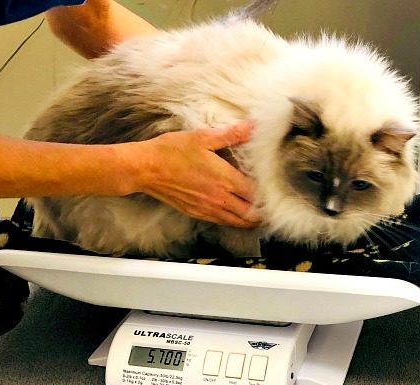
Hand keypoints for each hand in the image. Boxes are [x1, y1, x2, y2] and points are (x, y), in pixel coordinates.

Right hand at [126, 121, 261, 227]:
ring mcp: (206, 208)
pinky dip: (231, 221)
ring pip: (235, 221)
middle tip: (271, 210)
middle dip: (262, 213)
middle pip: (249, 213)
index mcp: (224, 179)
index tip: (274, 194)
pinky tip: (233, 216)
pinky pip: (219, 221)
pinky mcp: (195, 212)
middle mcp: (218, 198)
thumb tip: (251, 127)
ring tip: (258, 218)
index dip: (266, 196)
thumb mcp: (202, 137)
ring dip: (248, 221)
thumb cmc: (171, 151)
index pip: (254, 194)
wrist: (145, 169)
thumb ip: (230, 135)